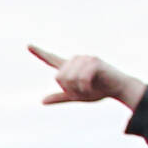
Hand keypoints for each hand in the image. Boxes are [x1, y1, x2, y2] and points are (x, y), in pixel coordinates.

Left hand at [29, 43, 146, 109]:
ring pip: (68, 78)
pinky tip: (92, 88)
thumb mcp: (77, 96)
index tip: (28, 45)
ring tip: (90, 89)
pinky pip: (81, 78)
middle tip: (84, 91)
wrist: (119, 88)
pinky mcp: (94, 61)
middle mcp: (75, 60)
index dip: (39, 53)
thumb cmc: (99, 91)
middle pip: (59, 77)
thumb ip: (60, 97)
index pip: (51, 59)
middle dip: (70, 90)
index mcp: (70, 67)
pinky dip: (85, 88)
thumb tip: (42, 101)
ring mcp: (84, 59)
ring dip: (78, 90)